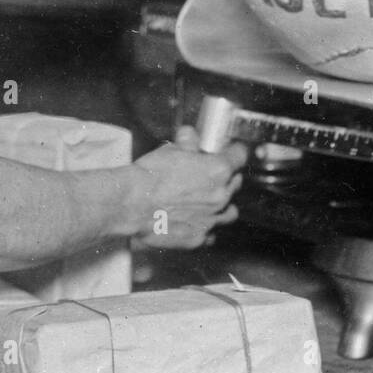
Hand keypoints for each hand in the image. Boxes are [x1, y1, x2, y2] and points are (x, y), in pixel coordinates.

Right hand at [127, 126, 245, 249]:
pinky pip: (211, 233)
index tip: (232, 150)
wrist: (131, 204)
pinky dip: (207, 227)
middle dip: (228, 177)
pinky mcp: (198, 237)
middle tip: (212, 174)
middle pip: (236, 184)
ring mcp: (211, 219)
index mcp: (218, 170)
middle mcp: (220, 196)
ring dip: (223, 205)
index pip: (240, 156)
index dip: (235, 151)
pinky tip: (196, 220)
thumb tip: (190, 134)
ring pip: (230, 212)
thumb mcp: (170, 150)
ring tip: (209, 201)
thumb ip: (187, 142)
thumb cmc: (150, 176)